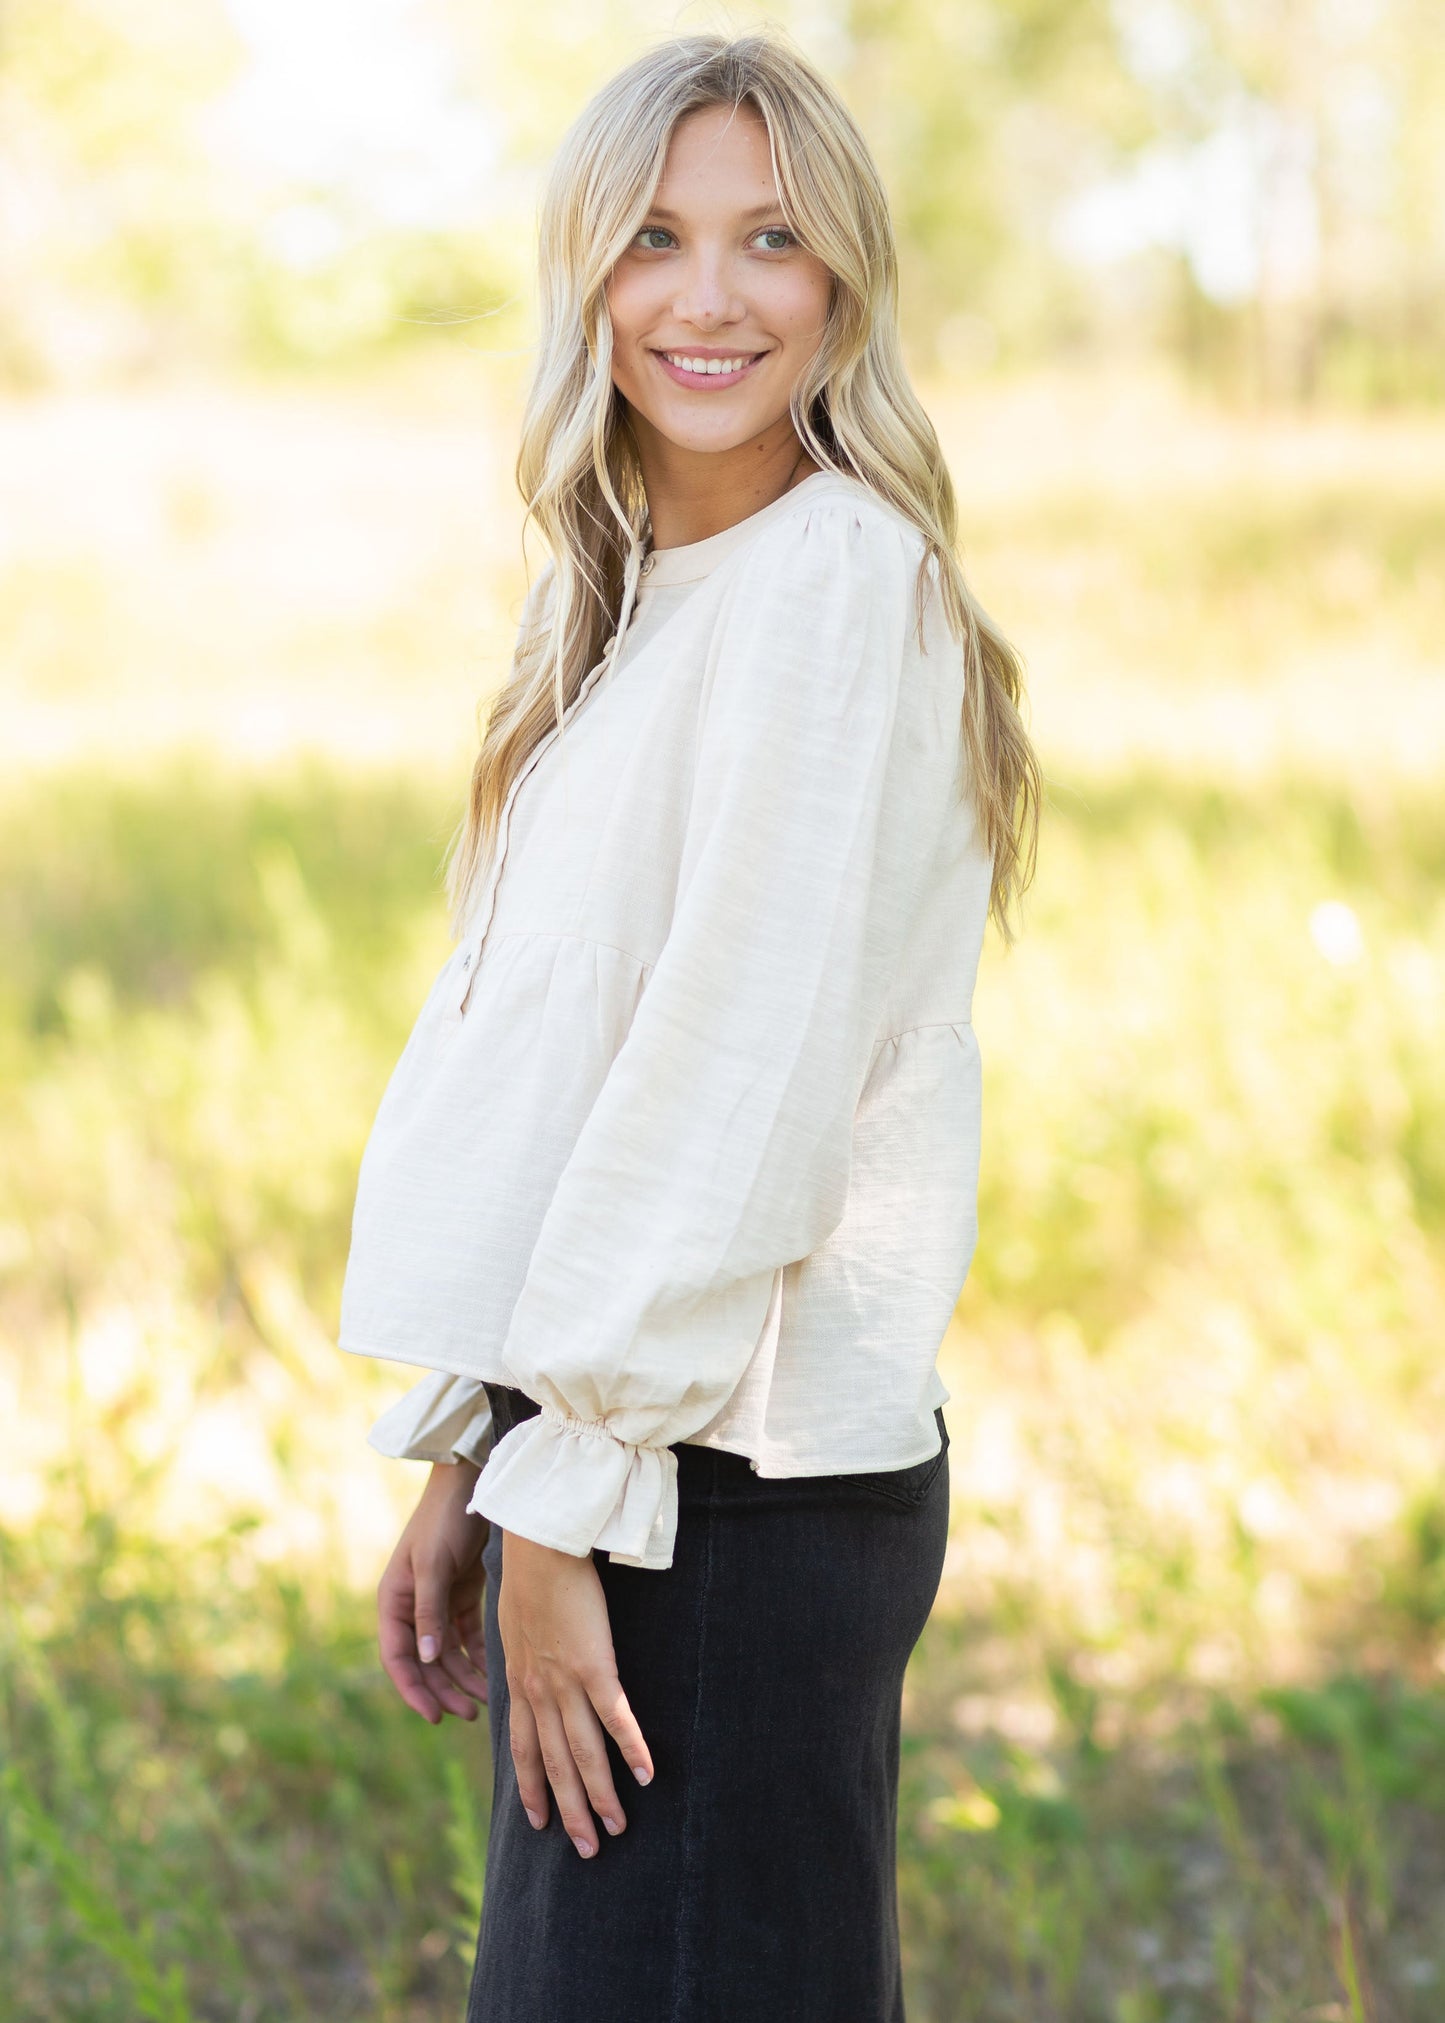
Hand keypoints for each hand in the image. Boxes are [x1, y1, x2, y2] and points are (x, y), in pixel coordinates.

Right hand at [378, 1461, 489, 1722]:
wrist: (470, 1482)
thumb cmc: (443, 1521)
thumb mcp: (433, 1566)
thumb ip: (429, 1612)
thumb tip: (427, 1659)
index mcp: (393, 1600)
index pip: (398, 1657)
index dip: (414, 1689)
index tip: (434, 1717)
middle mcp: (412, 1606)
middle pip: (424, 1662)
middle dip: (444, 1690)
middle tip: (469, 1715)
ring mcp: (437, 1601)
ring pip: (447, 1653)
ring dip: (463, 1678)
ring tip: (486, 1702)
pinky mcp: (461, 1594)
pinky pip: (466, 1636)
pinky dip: (476, 1655)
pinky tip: (492, 1673)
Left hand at [499, 1531, 654, 1858]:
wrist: (538, 1548)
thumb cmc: (529, 1574)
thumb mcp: (515, 1621)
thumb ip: (524, 1645)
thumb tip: (530, 1652)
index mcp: (520, 1682)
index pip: (524, 1749)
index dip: (533, 1788)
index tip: (540, 1822)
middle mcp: (539, 1691)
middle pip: (555, 1764)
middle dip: (570, 1810)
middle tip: (587, 1848)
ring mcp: (566, 1681)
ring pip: (583, 1752)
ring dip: (600, 1794)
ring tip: (616, 1828)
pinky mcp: (594, 1665)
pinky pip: (615, 1717)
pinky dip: (630, 1748)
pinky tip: (646, 1774)